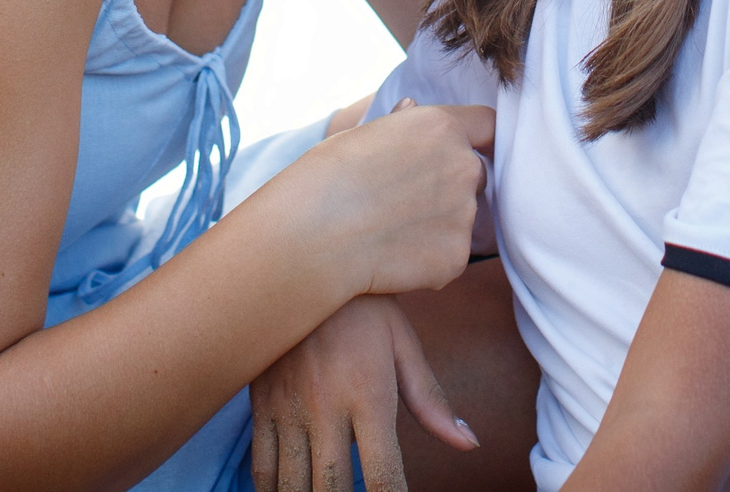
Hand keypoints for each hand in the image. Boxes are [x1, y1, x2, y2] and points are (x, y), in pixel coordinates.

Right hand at [251, 295, 479, 491]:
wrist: (304, 259)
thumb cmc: (364, 305)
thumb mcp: (403, 345)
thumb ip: (431, 401)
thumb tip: (468, 443)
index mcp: (369, 394)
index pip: (382, 473)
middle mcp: (327, 406)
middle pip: (331, 487)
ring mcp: (288, 406)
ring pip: (291, 483)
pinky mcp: (261, 400)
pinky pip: (261, 461)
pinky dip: (270, 488)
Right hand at [259, 99, 492, 298]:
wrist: (314, 234)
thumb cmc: (328, 178)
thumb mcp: (362, 134)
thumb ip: (400, 124)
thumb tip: (411, 108)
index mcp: (442, 127)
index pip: (487, 125)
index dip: (478, 138)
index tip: (467, 149)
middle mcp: (463, 166)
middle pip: (474, 175)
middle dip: (451, 186)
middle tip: (406, 202)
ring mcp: (464, 214)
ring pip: (462, 218)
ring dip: (438, 224)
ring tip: (390, 231)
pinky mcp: (457, 256)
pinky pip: (450, 255)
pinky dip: (429, 259)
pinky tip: (391, 257)